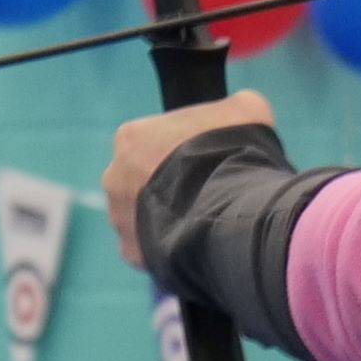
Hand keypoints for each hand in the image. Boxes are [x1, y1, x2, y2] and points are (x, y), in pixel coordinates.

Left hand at [103, 94, 276, 270]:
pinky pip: (148, 247)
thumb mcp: (246, 110)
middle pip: (141, 178)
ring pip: (141, 214)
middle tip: (203, 190)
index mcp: (132, 137)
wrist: (232, 213)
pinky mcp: (131, 251)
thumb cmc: (234, 155)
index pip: (152, 138)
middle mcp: (115, 175)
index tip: (205, 157)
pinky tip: (194, 243)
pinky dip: (167, 246)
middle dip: (168, 183)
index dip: (182, 147)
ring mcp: (119, 216)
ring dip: (166, 215)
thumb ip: (231, 109)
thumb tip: (239, 112)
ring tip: (201, 220)